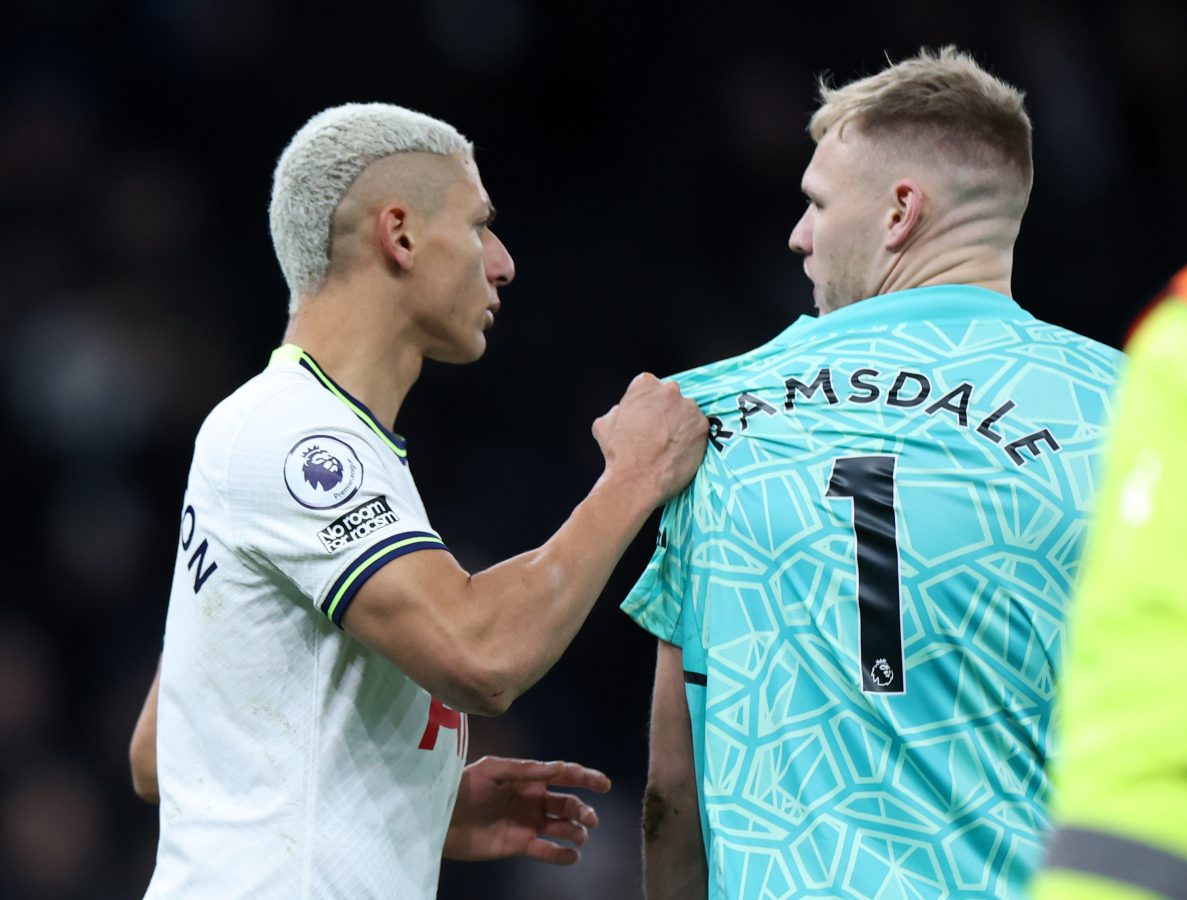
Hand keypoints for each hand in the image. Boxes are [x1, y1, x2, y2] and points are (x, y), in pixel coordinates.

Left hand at [443, 756, 611, 864]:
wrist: (441, 819)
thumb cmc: (464, 787)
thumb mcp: (493, 771)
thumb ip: (525, 770)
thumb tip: (558, 768)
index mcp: (527, 778)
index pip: (562, 775)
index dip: (585, 777)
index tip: (604, 784)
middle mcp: (531, 799)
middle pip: (567, 803)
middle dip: (582, 809)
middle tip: (590, 819)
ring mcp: (526, 823)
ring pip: (561, 826)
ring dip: (575, 831)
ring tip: (579, 836)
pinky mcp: (518, 845)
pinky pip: (546, 850)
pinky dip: (562, 855)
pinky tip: (572, 856)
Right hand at [593, 373, 707, 503]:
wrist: (638, 479)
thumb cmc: (619, 453)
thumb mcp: (604, 425)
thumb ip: (617, 411)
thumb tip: (621, 412)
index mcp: (644, 384)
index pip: (649, 385)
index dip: (647, 404)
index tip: (646, 417)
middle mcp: (669, 391)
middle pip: (671, 397)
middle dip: (666, 411)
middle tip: (659, 432)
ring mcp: (689, 408)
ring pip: (688, 412)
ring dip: (682, 424)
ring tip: (670, 445)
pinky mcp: (702, 427)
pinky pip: (699, 429)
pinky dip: (692, 438)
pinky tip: (680, 452)